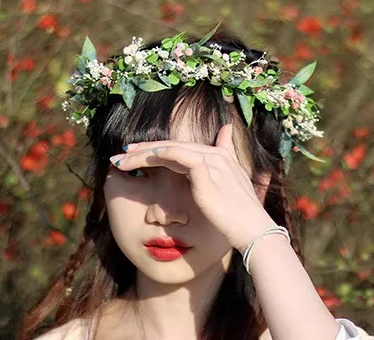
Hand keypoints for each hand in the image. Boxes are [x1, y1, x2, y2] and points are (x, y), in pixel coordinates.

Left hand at [110, 124, 273, 251]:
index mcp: (220, 157)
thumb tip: (224, 157)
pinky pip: (179, 156)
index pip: (183, 148)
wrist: (251, 228)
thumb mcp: (231, 192)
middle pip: (174, 145)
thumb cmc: (239, 216)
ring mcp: (211, 160)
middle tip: (122, 153)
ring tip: (122, 159)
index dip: (159, 149)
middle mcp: (215, 154)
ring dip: (144, 153)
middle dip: (145, 149)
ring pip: (171, 149)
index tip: (137, 154)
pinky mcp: (206, 170)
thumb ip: (223, 179)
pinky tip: (146, 157)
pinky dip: (162, 154)